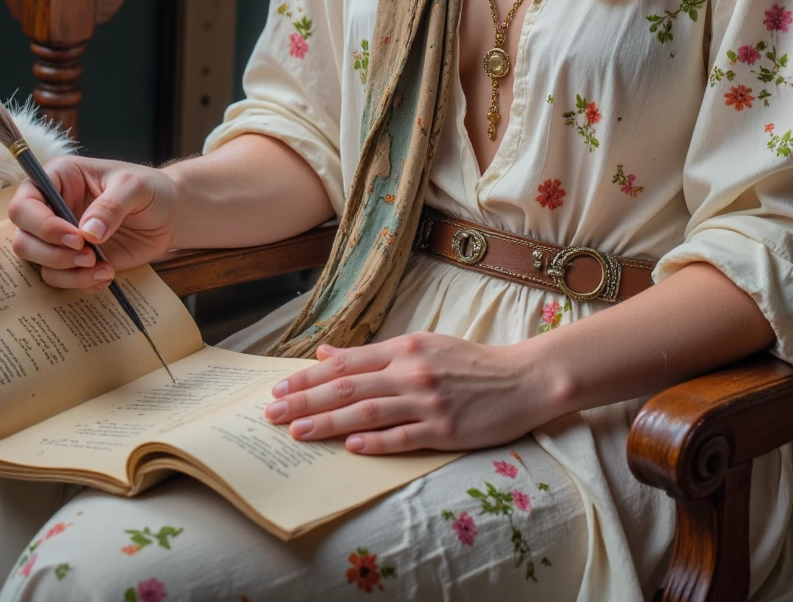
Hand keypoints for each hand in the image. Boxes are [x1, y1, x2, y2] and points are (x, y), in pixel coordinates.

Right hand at [8, 156, 179, 289]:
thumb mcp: (135, 186)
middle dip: (52, 254)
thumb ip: (112, 204)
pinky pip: (62, 279)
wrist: (170, 215)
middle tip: (88, 255)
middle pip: (23, 239)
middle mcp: (52, 208)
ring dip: (68, 273)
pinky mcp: (74, 260)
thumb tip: (88, 233)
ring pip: (40, 264)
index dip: (42, 225)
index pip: (25, 204)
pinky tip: (107, 274)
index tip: (76, 238)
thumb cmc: (150, 190)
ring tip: (104, 268)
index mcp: (59, 178)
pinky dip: (81, 282)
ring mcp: (61, 237)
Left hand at [262, 331, 563, 454]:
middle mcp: (411, 372)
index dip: (309, 377)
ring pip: (368, 411)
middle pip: (349, 386)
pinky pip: (403, 436)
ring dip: (328, 422)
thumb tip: (327, 354)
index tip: (279, 387)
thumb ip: (376, 354)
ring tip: (296, 432)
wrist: (521, 379)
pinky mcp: (444, 429)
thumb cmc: (470, 363)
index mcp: (405, 348)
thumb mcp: (422, 346)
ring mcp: (427, 401)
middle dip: (306, 400)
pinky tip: (350, 446)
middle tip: (271, 412)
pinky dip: (375, 442)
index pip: (347, 363)